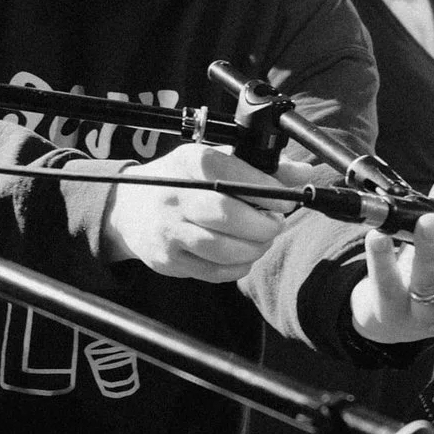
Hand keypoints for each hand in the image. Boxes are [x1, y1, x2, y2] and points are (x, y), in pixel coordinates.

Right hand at [100, 143, 318, 281]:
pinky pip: (214, 272)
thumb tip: (303, 172)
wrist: (130, 209)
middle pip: (229, 216)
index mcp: (189, 163)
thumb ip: (259, 168)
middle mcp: (175, 196)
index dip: (267, 191)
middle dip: (263, 225)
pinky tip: (241, 255)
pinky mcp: (168, 260)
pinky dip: (238, 267)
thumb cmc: (182, 181)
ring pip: (223, 250)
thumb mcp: (213, 162)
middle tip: (274, 224)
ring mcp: (169, 231)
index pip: (233, 176)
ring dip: (253, 249)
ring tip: (260, 239)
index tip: (286, 201)